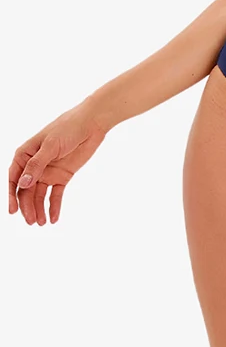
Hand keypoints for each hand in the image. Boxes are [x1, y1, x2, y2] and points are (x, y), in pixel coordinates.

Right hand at [8, 102, 108, 224]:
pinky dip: (54, 206)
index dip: (12, 195)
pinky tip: (53, 218)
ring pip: (39, 195)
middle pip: (26, 190)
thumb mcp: (50, 145)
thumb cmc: (68, 127)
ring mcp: (48, 172)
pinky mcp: (62, 176)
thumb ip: (36, 165)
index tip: (13, 211)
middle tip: (31, 221)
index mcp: (25, 155)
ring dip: (39, 209)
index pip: (14, 178)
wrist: (92, 124)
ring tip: (41, 222)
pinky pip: (55, 195)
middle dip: (27, 206)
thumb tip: (22, 184)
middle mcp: (34, 166)